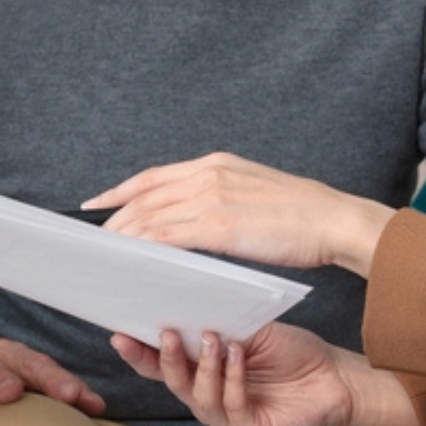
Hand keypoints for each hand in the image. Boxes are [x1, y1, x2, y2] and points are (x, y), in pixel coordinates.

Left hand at [85, 153, 395, 275]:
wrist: (333, 219)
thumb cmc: (301, 214)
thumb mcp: (253, 192)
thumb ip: (220, 198)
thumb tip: (193, 218)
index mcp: (216, 164)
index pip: (153, 176)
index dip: (120, 190)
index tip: (96, 203)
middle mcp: (209, 175)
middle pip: (145, 196)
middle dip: (114, 218)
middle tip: (93, 239)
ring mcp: (213, 198)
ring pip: (151, 217)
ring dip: (124, 237)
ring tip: (106, 255)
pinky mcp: (220, 226)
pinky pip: (169, 237)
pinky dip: (145, 248)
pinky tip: (134, 261)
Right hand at [114, 324, 419, 425]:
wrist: (334, 376)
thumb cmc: (292, 353)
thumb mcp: (247, 330)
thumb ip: (215, 324)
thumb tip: (180, 300)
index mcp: (201, 373)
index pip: (161, 366)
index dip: (139, 352)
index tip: (120, 332)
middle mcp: (208, 399)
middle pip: (173, 382)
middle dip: (165, 356)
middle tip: (165, 331)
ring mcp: (226, 419)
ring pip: (199, 396)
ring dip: (204, 364)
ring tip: (214, 337)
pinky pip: (230, 407)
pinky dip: (232, 378)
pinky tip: (237, 355)